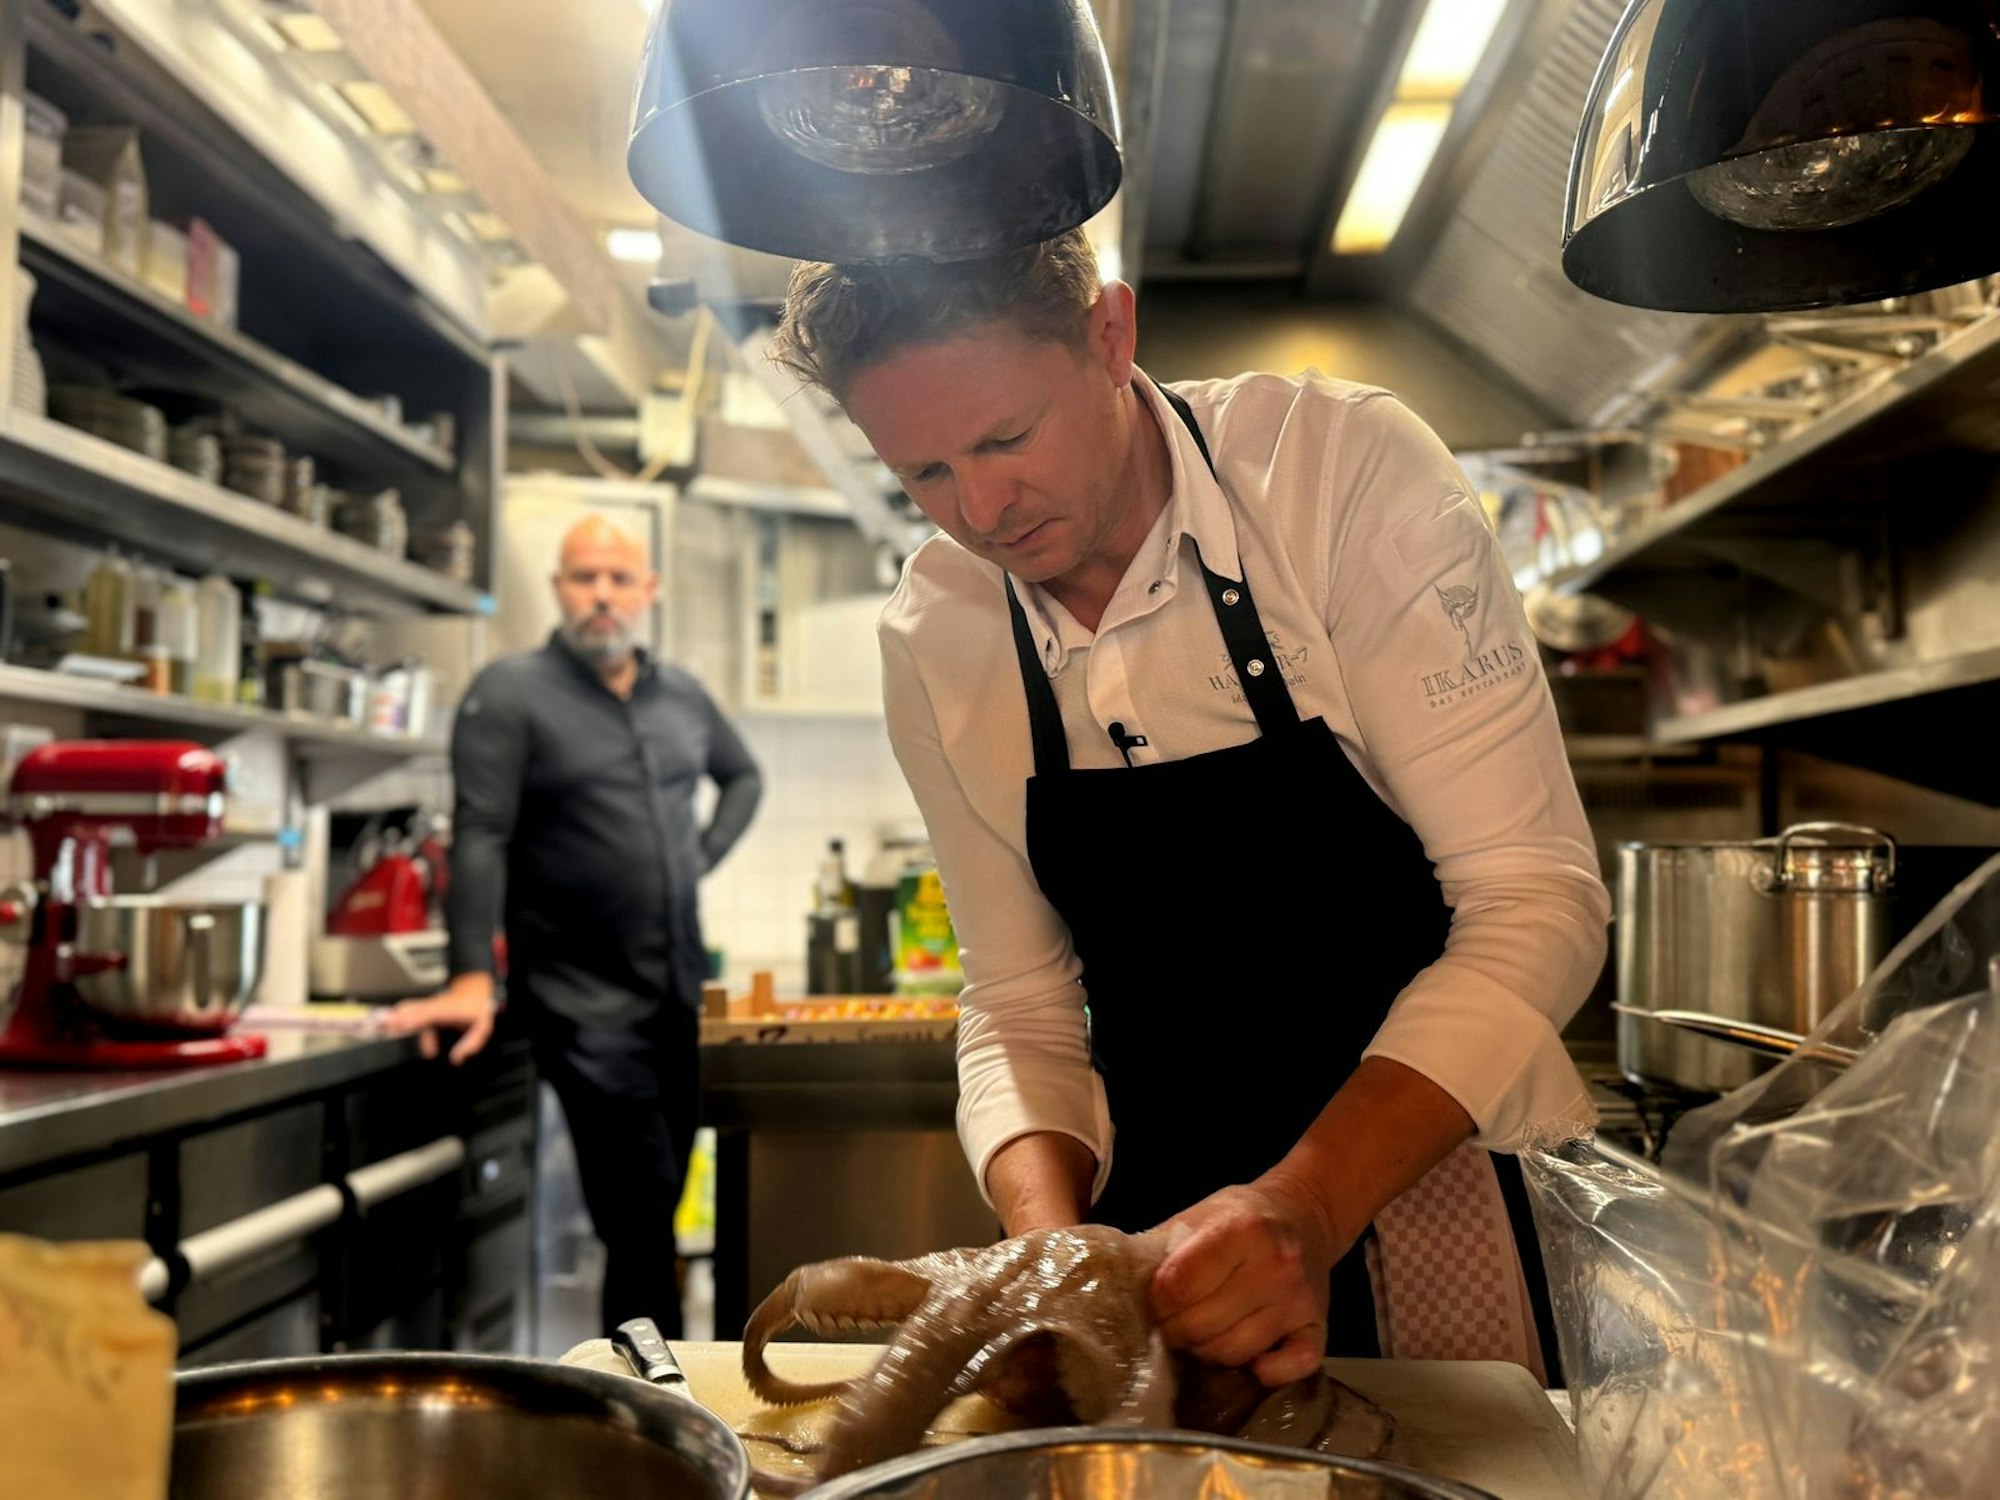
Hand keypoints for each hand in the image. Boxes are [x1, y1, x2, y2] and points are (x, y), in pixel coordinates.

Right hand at [381, 974, 495, 1064]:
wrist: (473, 991)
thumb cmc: (476, 1010)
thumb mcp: (482, 1028)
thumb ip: (470, 1044)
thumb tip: (456, 1059)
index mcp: (448, 1011)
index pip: (429, 1015)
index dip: (414, 1019)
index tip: (401, 1024)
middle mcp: (434, 1007)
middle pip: (413, 1011)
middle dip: (397, 1017)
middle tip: (380, 1023)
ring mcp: (427, 1006)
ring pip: (407, 1009)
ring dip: (392, 1015)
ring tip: (376, 1022)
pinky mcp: (423, 1008)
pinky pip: (409, 1012)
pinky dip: (396, 1016)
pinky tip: (385, 1021)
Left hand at [1149, 1173, 1348, 1386]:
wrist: (1302, 1214)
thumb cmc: (1239, 1217)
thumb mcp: (1196, 1217)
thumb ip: (1160, 1250)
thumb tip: (1115, 1287)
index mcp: (1243, 1230)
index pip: (1179, 1286)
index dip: (1156, 1302)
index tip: (1153, 1301)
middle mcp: (1276, 1265)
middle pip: (1203, 1324)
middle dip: (1174, 1332)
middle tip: (1168, 1327)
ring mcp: (1300, 1300)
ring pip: (1236, 1351)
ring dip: (1206, 1353)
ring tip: (1197, 1337)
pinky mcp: (1319, 1328)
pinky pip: (1292, 1367)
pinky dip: (1266, 1372)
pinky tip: (1250, 1360)